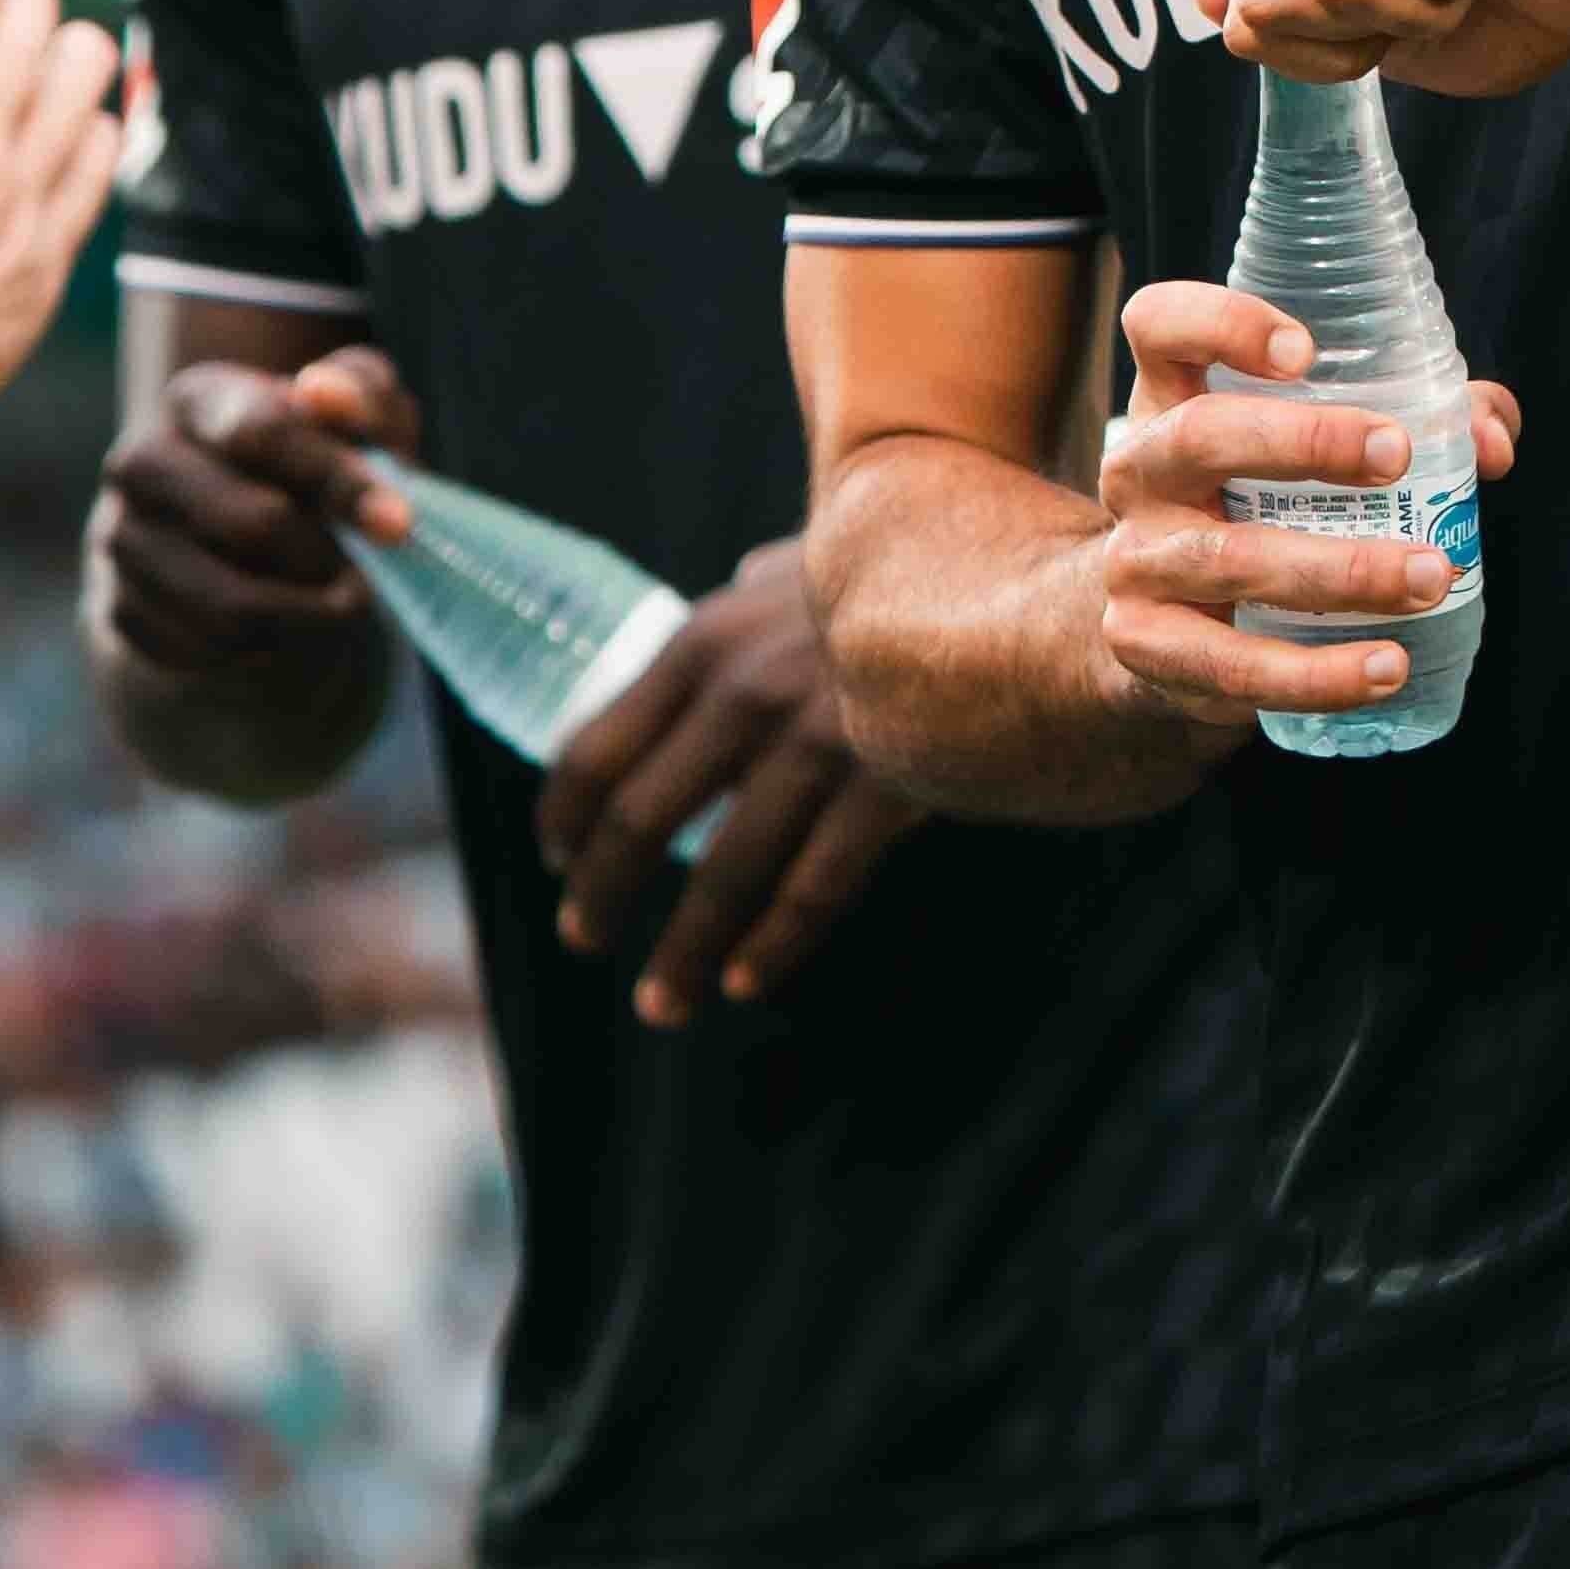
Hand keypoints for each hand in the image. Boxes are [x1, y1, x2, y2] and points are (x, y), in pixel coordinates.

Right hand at [90, 349, 421, 676]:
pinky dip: (262, 650)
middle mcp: (142, 463)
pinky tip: (282, 625)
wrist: (250, 540)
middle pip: (251, 523)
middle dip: (325, 557)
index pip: (265, 432)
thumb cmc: (316, 466)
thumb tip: (325, 393)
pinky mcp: (120, 610)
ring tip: (334, 603)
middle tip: (367, 577)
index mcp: (198, 399)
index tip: (399, 524)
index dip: (338, 478)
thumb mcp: (356, 418)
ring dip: (301, 613)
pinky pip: (205, 650)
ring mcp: (121, 539)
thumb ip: (359, 392)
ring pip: (228, 602)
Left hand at [539, 540, 920, 1028]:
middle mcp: (745, 690)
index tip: (557, 859)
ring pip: (726, 870)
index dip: (566, 814)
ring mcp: (818, 738)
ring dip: (684, 949)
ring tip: (662, 1004)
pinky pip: (815, 883)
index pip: (598, 743)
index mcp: (705, 641)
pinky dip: (774, 942)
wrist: (1012, 566)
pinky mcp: (889, 782)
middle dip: (603, 893)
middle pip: (644, 816)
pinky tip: (746, 981)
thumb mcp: (808, 564)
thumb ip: (761, 585)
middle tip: (584, 938)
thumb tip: (739, 578)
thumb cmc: (901, 566)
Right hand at [1093, 283, 1524, 731]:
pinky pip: (1234, 665)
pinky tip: (1387, 668)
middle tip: (1397, 456)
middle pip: (1198, 436)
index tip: (1305, 351)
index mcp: (1172, 398)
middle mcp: (1137, 470)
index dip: (1220, 324)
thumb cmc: (1264, 507)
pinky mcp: (1147, 647)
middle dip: (1303, 440)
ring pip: (1230, 560)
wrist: (1168, 630)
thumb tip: (1491, 442)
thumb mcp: (1315, 448)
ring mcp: (1134, 561)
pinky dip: (1319, 672)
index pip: (1159, 326)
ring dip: (1342, 570)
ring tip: (1431, 576)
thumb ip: (1419, 419)